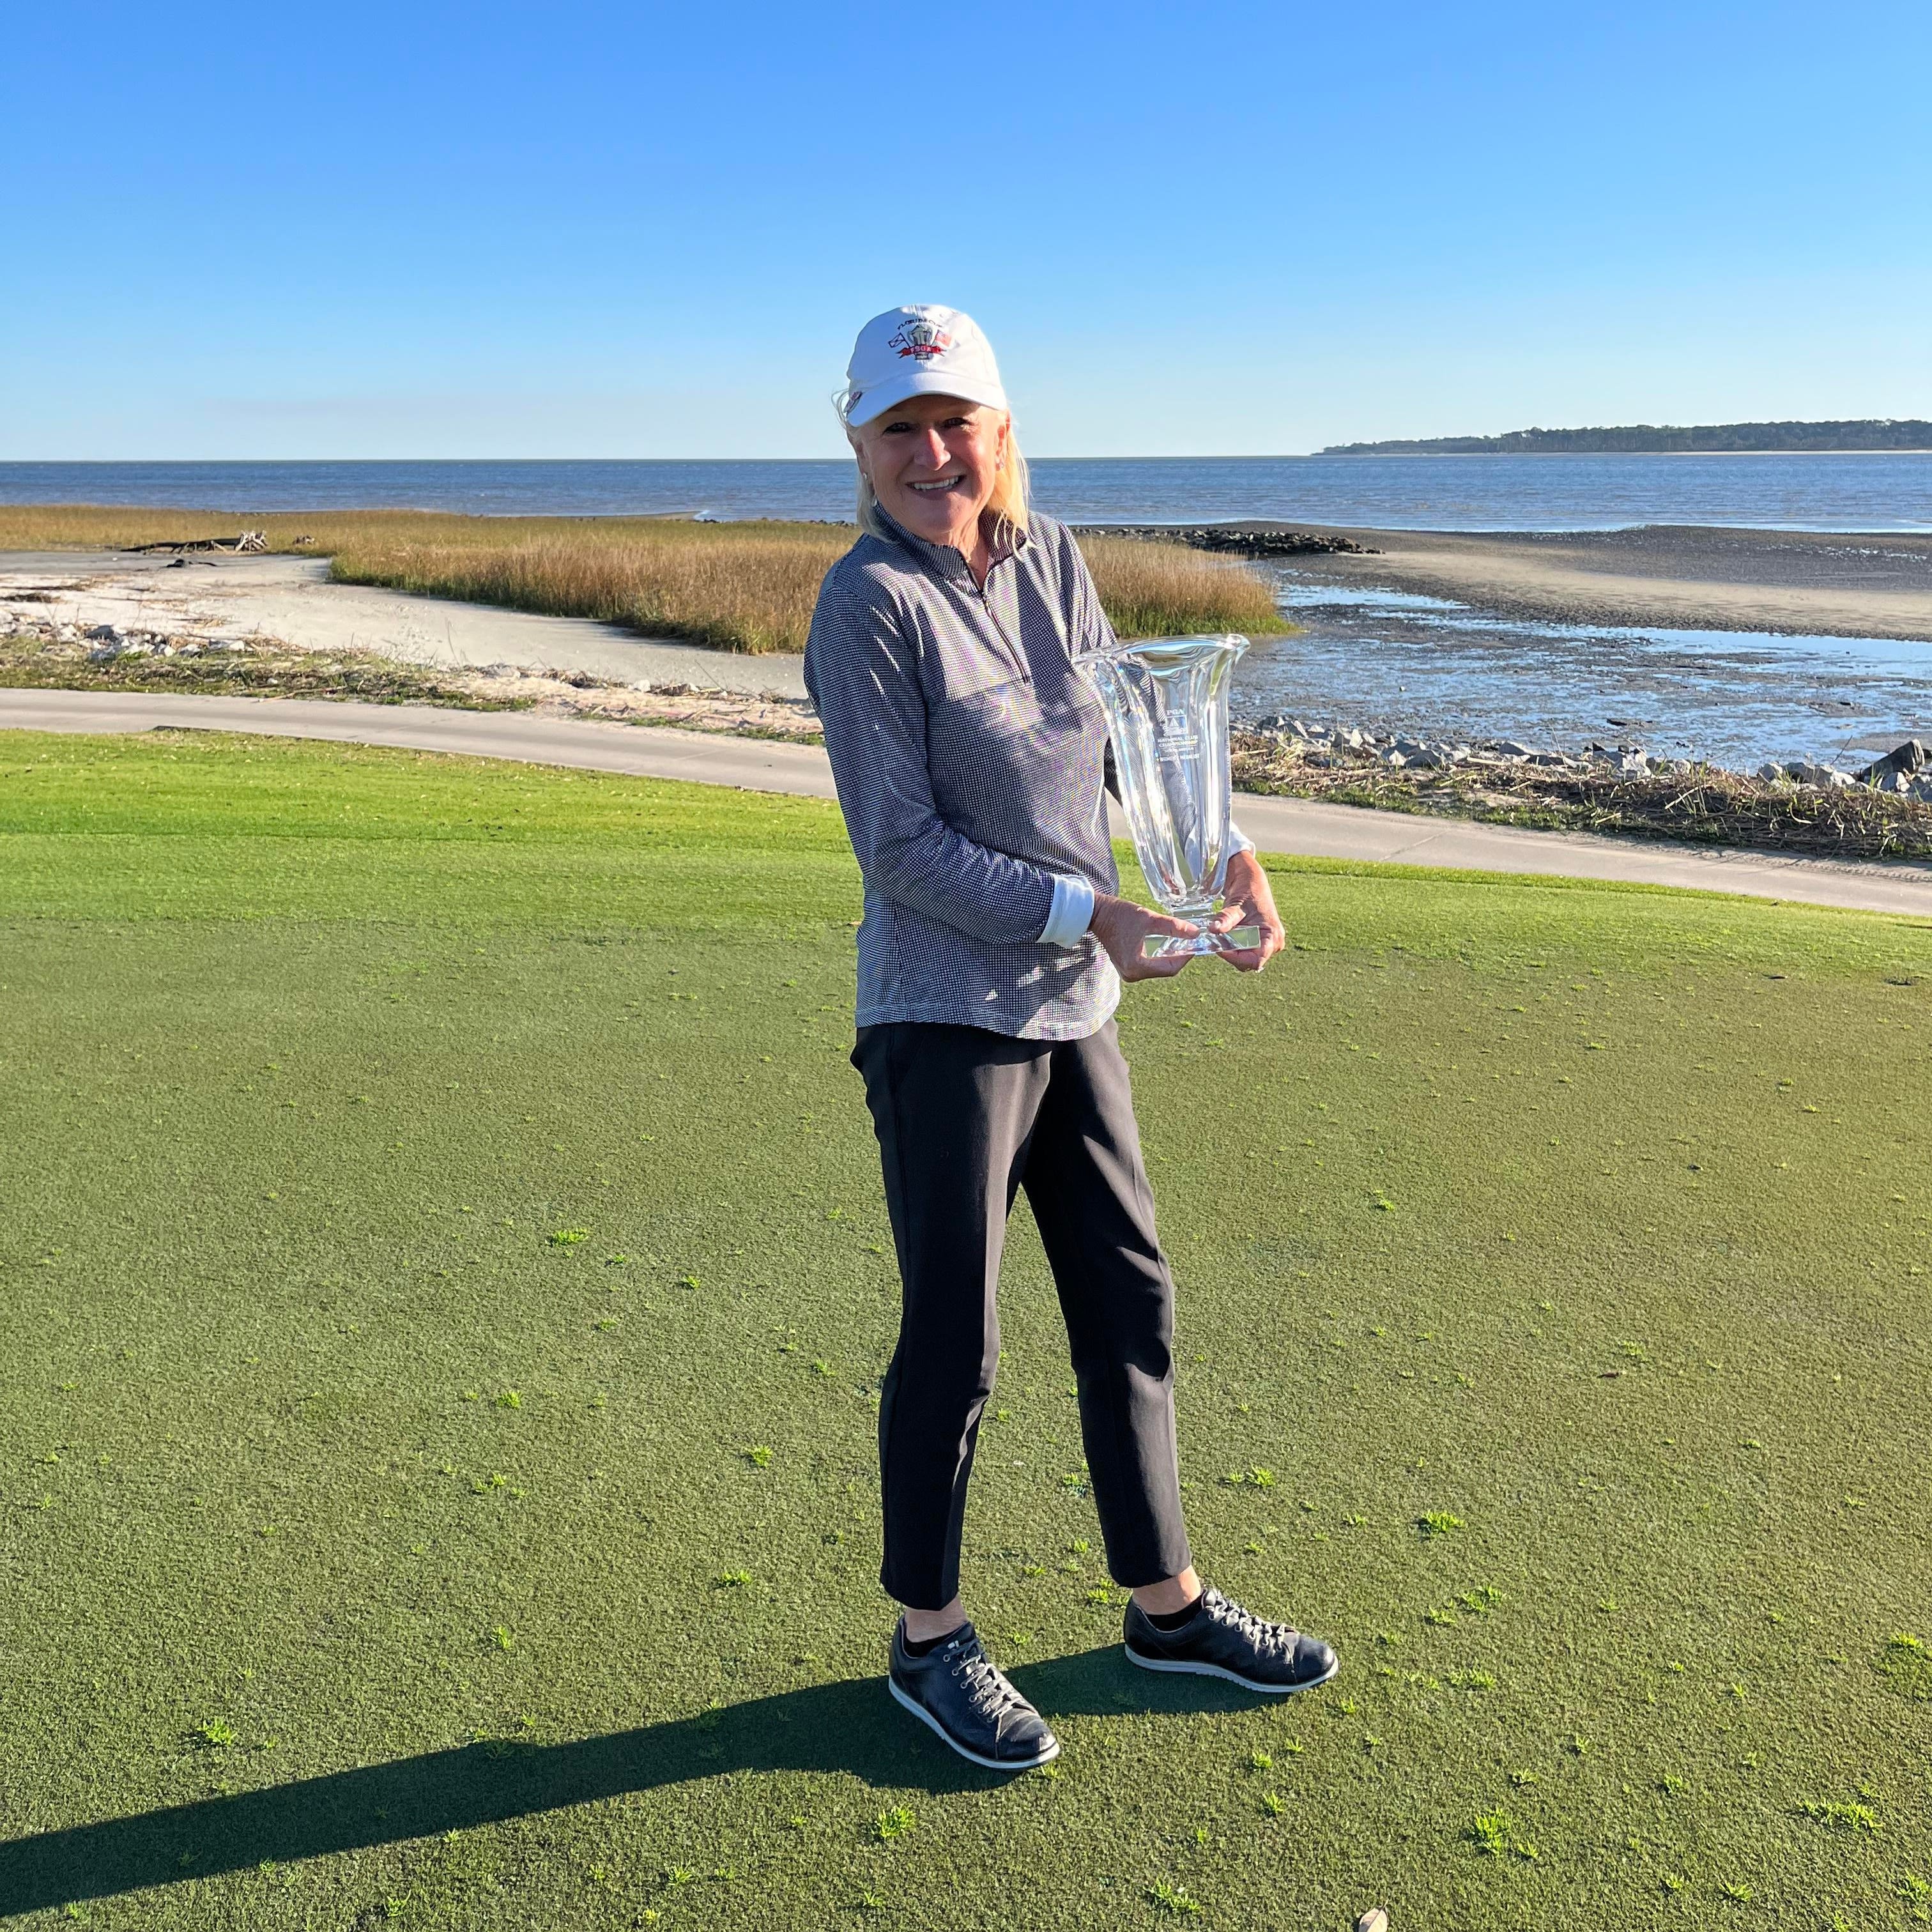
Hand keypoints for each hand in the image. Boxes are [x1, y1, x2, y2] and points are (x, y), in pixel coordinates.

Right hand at [1089, 893, 1204, 980]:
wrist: (1097, 914)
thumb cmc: (1119, 915)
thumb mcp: (1149, 918)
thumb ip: (1173, 926)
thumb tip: (1195, 932)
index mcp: (1136, 966)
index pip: (1170, 968)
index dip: (1185, 957)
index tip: (1195, 945)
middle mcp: (1132, 975)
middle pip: (1165, 971)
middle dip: (1179, 958)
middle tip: (1191, 943)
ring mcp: (1129, 973)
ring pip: (1158, 969)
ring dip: (1170, 958)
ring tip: (1181, 943)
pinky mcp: (1127, 967)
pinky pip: (1150, 967)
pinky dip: (1160, 958)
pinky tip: (1167, 946)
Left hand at [1212, 849, 1284, 972]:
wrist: (1250, 881)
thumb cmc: (1248, 890)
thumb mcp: (1236, 905)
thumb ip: (1225, 918)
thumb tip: (1212, 929)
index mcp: (1273, 936)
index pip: (1254, 961)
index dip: (1235, 958)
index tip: (1219, 948)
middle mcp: (1273, 943)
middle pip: (1248, 962)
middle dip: (1231, 954)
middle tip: (1216, 941)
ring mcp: (1266, 944)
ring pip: (1244, 958)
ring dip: (1230, 950)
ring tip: (1221, 934)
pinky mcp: (1258, 941)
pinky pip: (1243, 951)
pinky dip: (1232, 946)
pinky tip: (1225, 934)